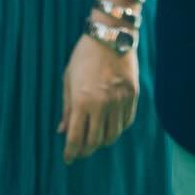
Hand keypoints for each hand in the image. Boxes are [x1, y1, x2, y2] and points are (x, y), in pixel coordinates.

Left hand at [58, 32, 139, 163]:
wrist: (110, 35)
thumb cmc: (84, 56)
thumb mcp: (69, 79)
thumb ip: (66, 108)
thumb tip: (62, 131)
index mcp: (82, 101)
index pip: (76, 138)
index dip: (71, 152)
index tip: (68, 159)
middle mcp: (102, 104)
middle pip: (95, 141)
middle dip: (86, 150)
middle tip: (81, 152)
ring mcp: (119, 101)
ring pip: (112, 135)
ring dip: (102, 142)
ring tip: (95, 141)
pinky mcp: (132, 96)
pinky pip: (126, 122)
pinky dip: (117, 130)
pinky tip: (110, 128)